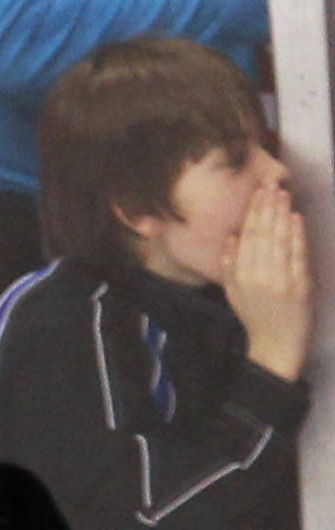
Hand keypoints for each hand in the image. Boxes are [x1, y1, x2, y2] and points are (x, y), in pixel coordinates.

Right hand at [228, 181, 309, 378]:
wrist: (275, 344)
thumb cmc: (254, 316)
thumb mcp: (232, 291)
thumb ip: (229, 264)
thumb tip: (230, 237)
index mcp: (240, 276)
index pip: (247, 237)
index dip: (252, 213)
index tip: (258, 192)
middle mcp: (258, 276)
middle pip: (263, 234)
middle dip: (268, 208)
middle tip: (272, 185)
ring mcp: (280, 280)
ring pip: (279, 241)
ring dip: (282, 216)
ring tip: (284, 194)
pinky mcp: (300, 285)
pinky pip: (297, 256)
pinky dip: (297, 236)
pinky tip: (296, 219)